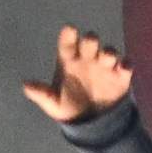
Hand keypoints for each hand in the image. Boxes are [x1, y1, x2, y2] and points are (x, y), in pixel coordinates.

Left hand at [20, 26, 134, 124]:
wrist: (91, 123)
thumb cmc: (68, 107)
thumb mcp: (53, 104)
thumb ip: (42, 94)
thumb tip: (26, 86)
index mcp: (69, 61)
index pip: (68, 43)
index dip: (69, 36)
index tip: (69, 30)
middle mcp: (87, 59)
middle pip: (90, 42)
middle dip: (91, 41)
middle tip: (90, 43)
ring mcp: (105, 67)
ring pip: (109, 52)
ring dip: (109, 53)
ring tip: (107, 59)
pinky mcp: (120, 77)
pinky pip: (126, 66)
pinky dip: (126, 65)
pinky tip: (124, 68)